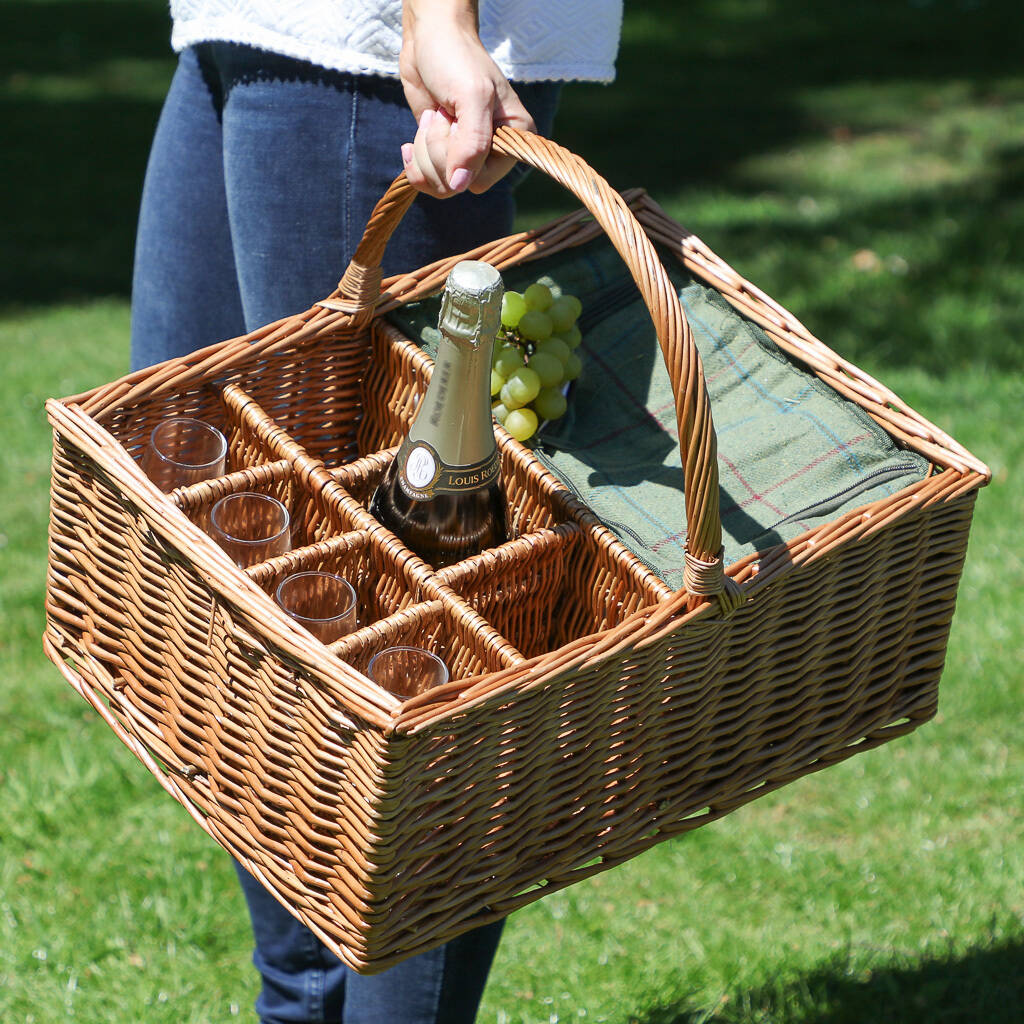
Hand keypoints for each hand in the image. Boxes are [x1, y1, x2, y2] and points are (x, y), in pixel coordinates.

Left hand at [400, 0, 534, 196]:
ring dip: (425, 150)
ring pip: (439, 185)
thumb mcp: (472, 96)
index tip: (456, 119)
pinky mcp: (441, 155)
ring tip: (433, 116)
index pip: (481, 179)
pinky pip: (425, 180)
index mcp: (513, 142)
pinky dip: (413, 162)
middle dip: (438, 150)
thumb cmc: (457, 59)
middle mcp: (492, 155)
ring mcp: (464, 157)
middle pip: (455, 185)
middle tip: (442, 113)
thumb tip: (460, 185)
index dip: (459, 157)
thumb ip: (472, 143)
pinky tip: (410, 143)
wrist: (429, 40)